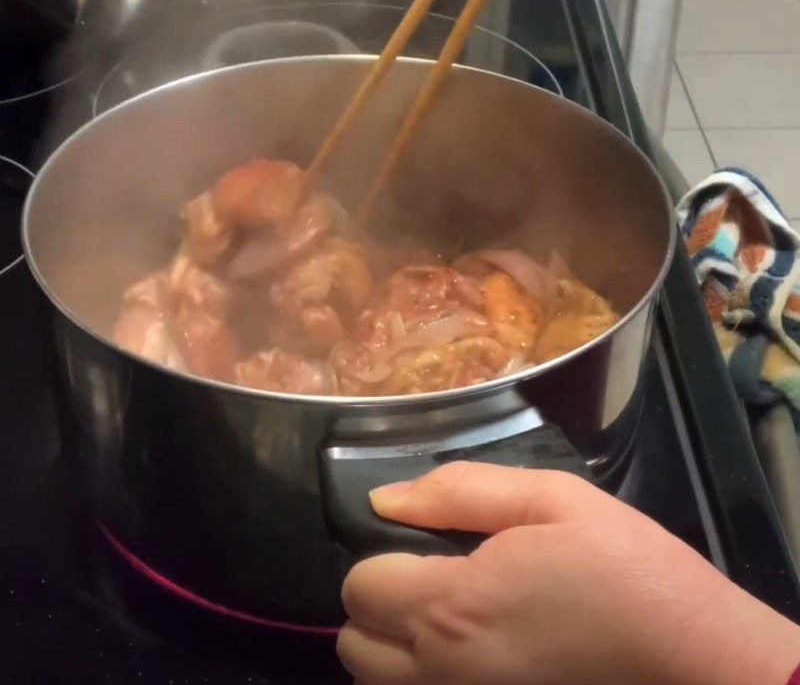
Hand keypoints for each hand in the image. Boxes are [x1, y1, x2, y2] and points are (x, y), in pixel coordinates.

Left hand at [338, 462, 799, 684]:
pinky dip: (427, 681)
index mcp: (451, 606)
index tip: (421, 550)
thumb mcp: (554, 501)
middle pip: (355, 646)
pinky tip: (476, 659)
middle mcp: (440, 674)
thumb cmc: (630, 574)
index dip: (382, 559)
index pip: (359, 587)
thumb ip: (460, 492)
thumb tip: (386, 499)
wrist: (702, 668)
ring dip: (395, 652)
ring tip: (452, 624)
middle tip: (433, 585)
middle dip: (379, 609)